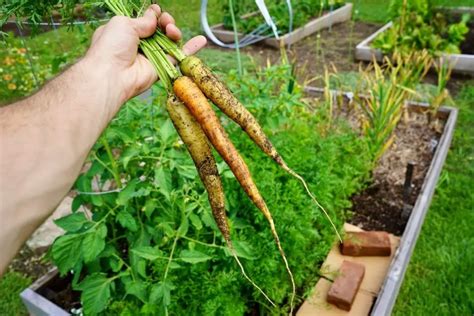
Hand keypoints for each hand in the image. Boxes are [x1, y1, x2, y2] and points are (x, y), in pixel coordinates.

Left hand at [84, 4, 206, 102]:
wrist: (111, 74)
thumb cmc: (111, 46)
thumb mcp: (124, 24)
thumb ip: (143, 20)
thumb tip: (154, 13)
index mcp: (126, 32)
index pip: (145, 20)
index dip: (152, 15)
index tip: (155, 11)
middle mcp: (139, 44)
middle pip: (159, 30)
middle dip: (165, 22)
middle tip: (165, 23)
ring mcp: (151, 57)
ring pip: (169, 41)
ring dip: (174, 32)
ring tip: (172, 31)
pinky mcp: (161, 68)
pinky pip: (177, 57)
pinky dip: (190, 48)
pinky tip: (201, 40)